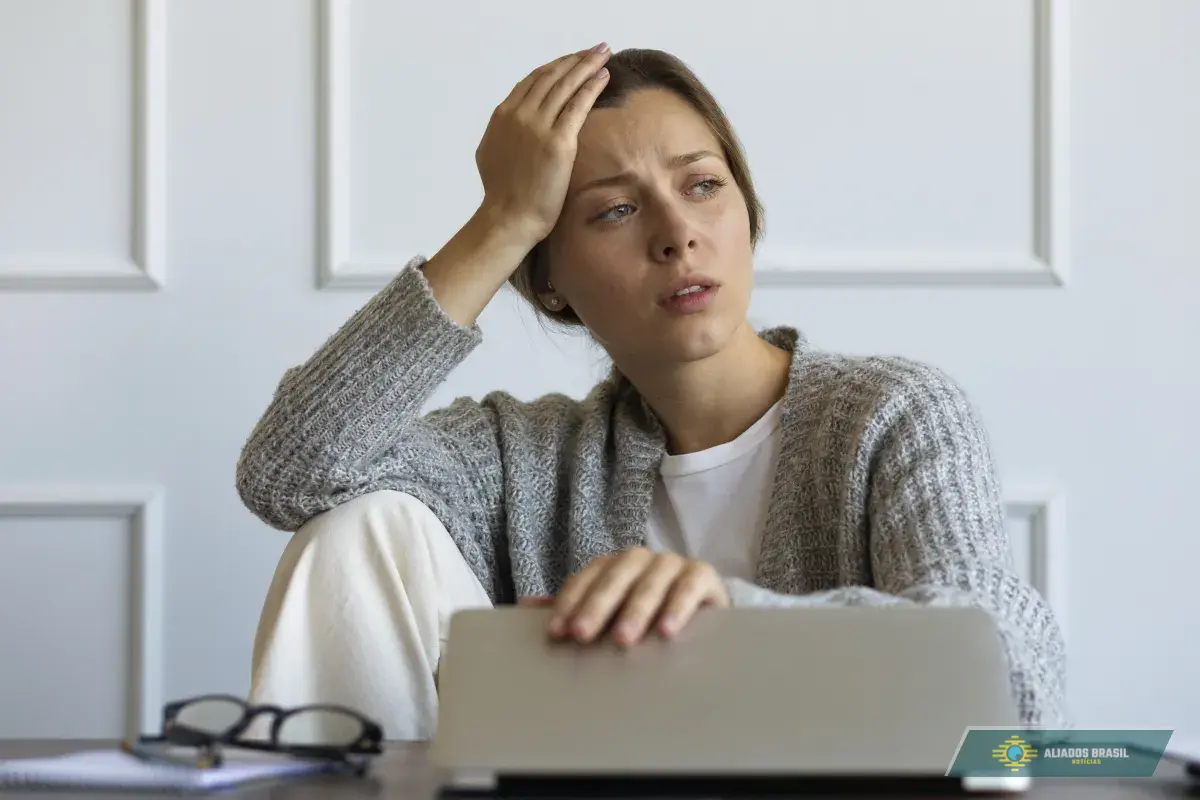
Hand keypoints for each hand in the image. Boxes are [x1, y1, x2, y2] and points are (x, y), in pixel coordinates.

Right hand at [474, 43, 612, 245]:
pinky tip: (603, 76)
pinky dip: (591, 86)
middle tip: (595, 49)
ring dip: (586, 65)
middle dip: (575, 59)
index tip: (572, 60)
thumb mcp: (491, 153)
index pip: (533, 81)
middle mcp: (519, 114)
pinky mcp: (558, 141)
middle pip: (551, 76)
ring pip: (565, 85)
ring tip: (603, 54)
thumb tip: (509, 127)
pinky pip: (578, 105)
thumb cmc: (502, 194)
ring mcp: (537, 126)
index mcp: (502, 115)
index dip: (556, 67)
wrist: (508, 217)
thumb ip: (502, 133)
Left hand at [546, 548, 730, 645]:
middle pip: (614, 577)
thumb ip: (577, 609)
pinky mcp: (702, 575)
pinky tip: (667, 631)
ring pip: (650, 582)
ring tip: (624, 639)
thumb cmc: (649, 617)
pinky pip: (689, 587)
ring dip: (636, 610)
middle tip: (582, 634)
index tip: (557, 633)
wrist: (704, 615)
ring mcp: (672, 563)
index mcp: (614, 566)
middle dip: (597, 606)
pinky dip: (678, 607)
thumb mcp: (612, 615)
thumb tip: (527, 606)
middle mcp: (641, 559)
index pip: (586, 579)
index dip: (570, 603)